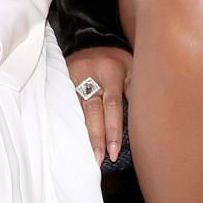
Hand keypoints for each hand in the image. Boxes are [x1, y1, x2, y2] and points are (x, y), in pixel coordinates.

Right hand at [66, 46, 132, 163]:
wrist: (93, 43)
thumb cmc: (117, 62)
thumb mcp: (132, 69)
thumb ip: (135, 91)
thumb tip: (141, 120)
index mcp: (110, 69)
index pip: (111, 104)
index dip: (112, 129)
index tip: (114, 151)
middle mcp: (89, 73)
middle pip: (92, 110)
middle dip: (96, 137)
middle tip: (99, 159)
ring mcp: (72, 77)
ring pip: (76, 110)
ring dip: (81, 134)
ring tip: (86, 155)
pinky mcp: (61, 81)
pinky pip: (65, 105)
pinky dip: (68, 122)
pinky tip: (69, 137)